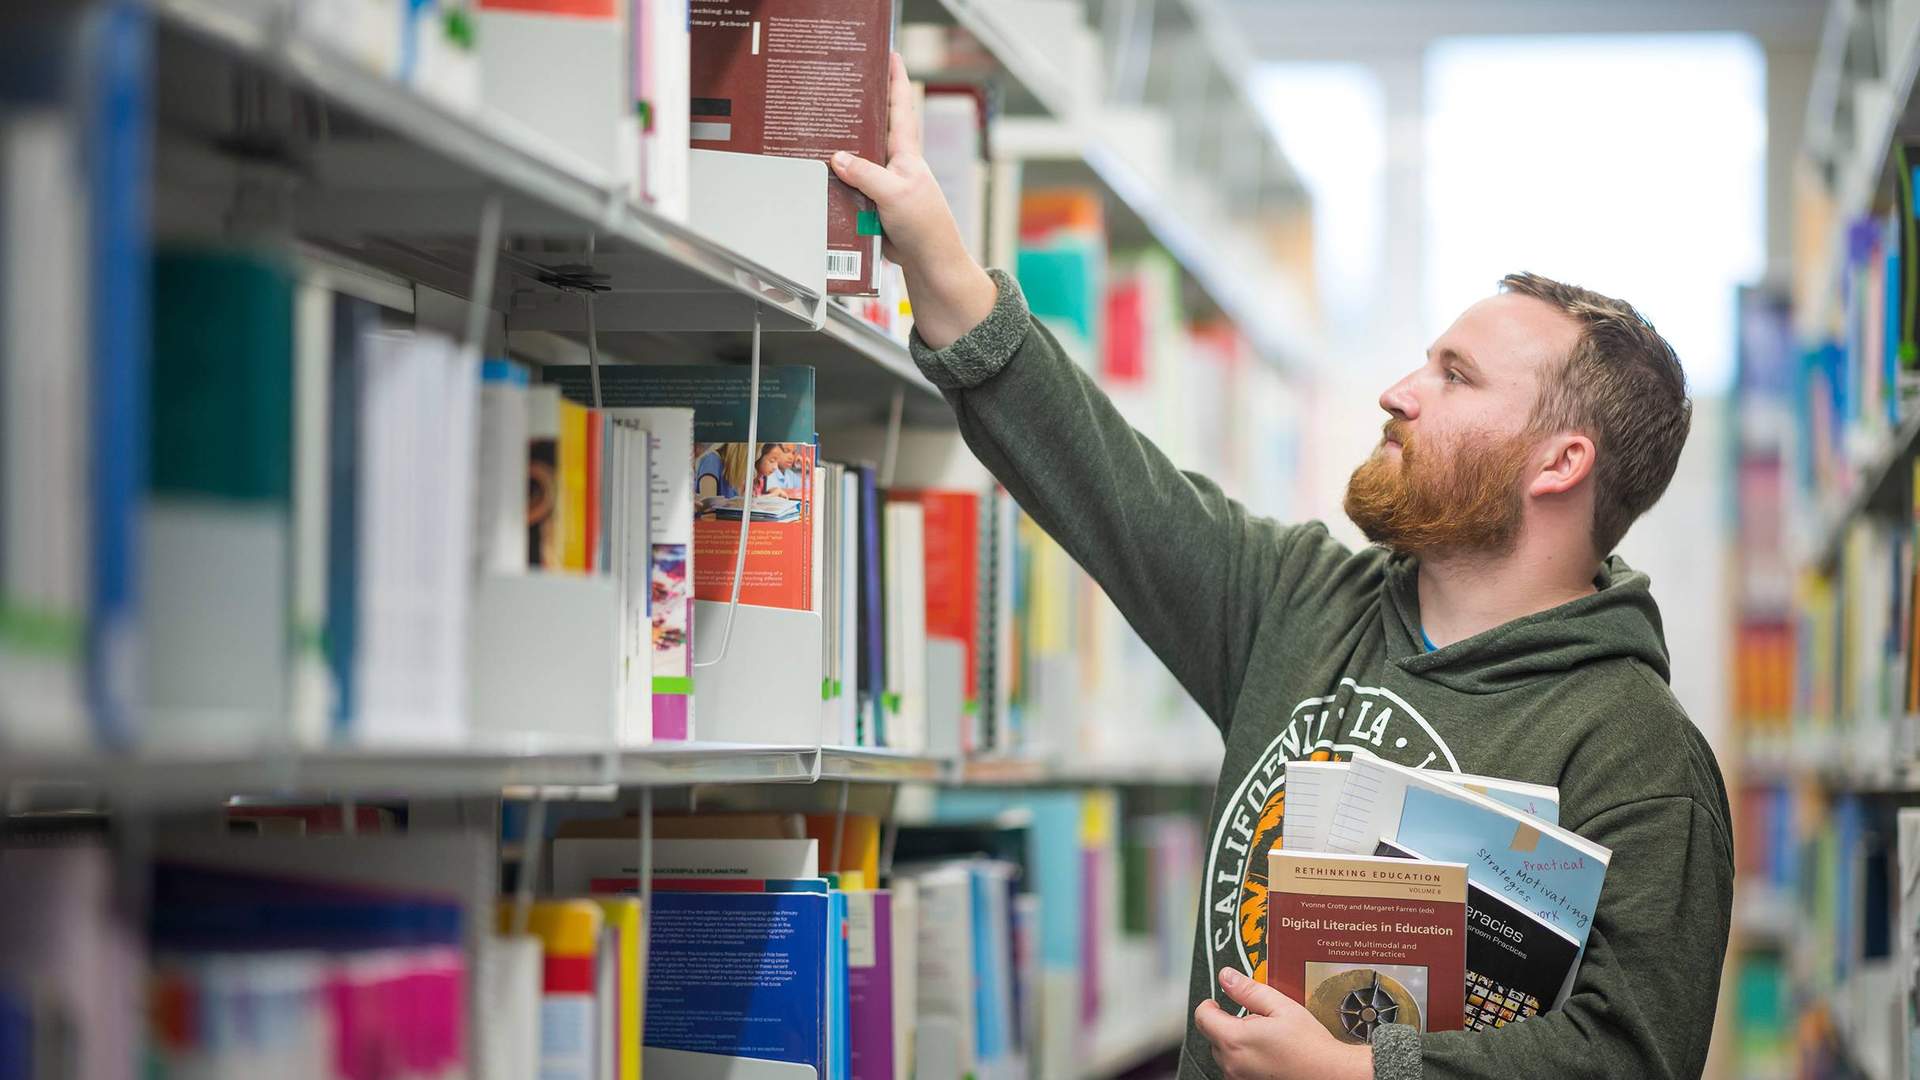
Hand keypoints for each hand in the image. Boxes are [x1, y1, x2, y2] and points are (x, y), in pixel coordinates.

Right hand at [830, 52, 995, 348]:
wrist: (929, 265)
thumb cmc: (926, 227)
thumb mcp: (894, 195)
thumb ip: (866, 174)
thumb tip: (837, 158)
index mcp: (907, 154)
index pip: (900, 108)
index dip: (895, 79)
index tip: (888, 53)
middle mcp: (895, 165)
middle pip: (871, 132)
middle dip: (856, 111)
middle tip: (837, 88)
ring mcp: (883, 186)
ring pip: (855, 162)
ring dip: (838, 154)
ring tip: (813, 132)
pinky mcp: (872, 206)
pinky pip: (849, 190)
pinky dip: (835, 186)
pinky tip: (817, 179)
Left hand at [1193, 968, 1372, 1079]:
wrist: (1331, 1075)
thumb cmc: (1310, 1046)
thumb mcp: (1281, 1007)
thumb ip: (1249, 990)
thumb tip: (1227, 977)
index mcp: (1235, 1040)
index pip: (1203, 1017)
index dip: (1209, 1004)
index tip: (1218, 1001)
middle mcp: (1232, 1064)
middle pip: (1213, 1036)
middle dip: (1228, 1024)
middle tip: (1256, 1020)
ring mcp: (1239, 1079)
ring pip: (1225, 1054)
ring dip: (1236, 1043)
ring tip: (1266, 1039)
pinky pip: (1236, 1069)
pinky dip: (1245, 1059)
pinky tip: (1268, 1054)